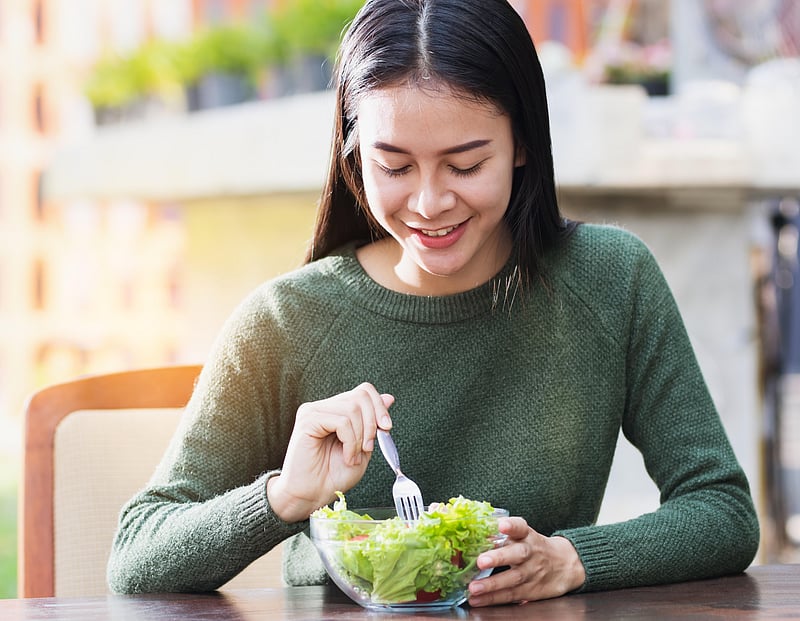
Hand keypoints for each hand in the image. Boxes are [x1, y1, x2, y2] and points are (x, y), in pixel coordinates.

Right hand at [267, 382, 393, 521]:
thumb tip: (389, 397)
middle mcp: (324, 406)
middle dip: (372, 423)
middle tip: (368, 448)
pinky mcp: (307, 420)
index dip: (379, 406)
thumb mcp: (363, 447)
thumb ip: (373, 423)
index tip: (386, 428)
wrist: (312, 496)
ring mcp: (313, 411)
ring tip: (353, 457)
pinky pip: (341, 421)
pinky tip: (346, 456)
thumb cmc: (334, 476)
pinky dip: (350, 442)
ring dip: (360, 437)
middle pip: (360, 396)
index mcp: (337, 410)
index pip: (363, 391)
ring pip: (352, 409)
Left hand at [467, 517, 584, 605]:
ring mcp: (532, 572)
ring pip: (513, 578)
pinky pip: (511, 595)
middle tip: (481, 561)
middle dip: (499, 558)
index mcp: (527, 535)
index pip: (521, 527)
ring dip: (492, 584)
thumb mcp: (524, 535)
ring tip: (474, 588)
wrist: (566, 564)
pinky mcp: (530, 590)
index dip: (512, 525)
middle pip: (517, 554)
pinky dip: (493, 598)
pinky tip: (478, 600)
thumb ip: (502, 535)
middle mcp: (530, 553)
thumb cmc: (535, 547)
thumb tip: (473, 532)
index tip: (502, 524)